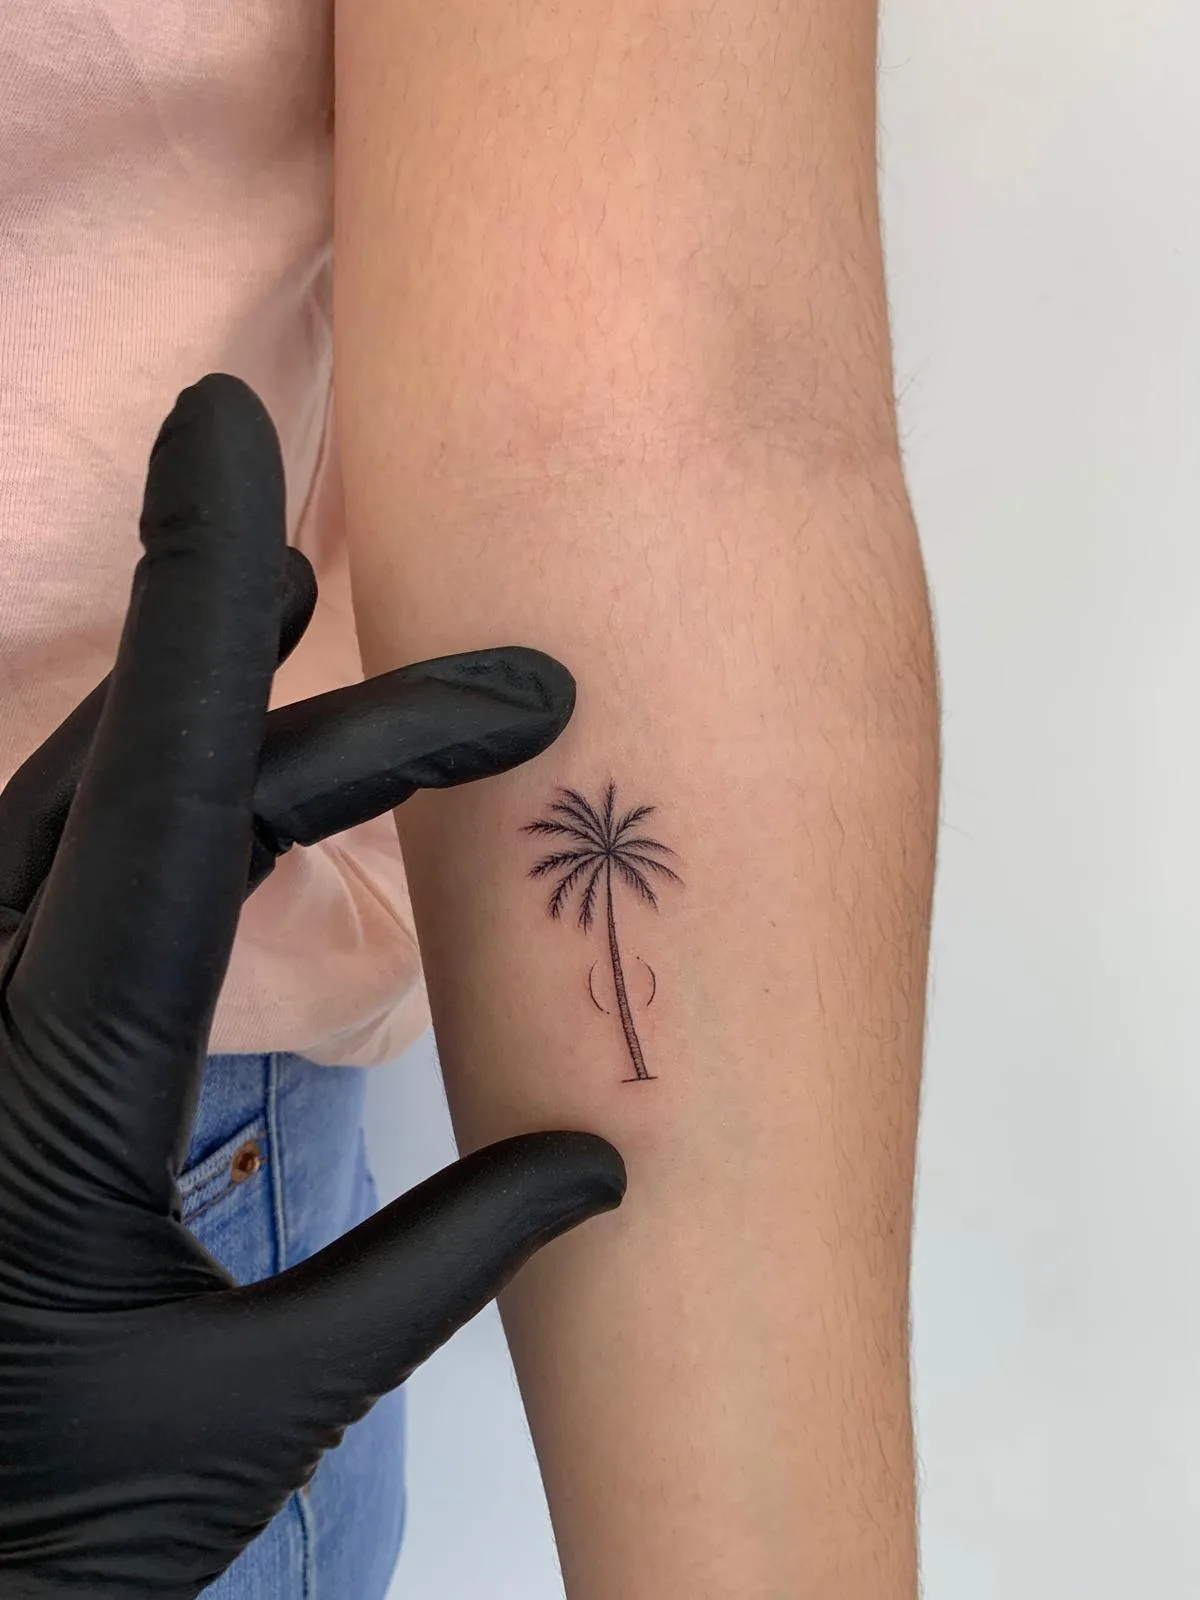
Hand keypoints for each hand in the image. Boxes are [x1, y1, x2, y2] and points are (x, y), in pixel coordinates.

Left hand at [0, 374, 624, 1598]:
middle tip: (524, 697)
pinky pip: (69, 865)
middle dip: (355, 723)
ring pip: (94, 804)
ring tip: (360, 652)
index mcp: (61, 1095)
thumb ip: (435, 1268)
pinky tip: (251, 785)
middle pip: (165, 790)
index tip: (228, 431)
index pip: (166, 807)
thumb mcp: (267, 1407)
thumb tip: (601, 1169)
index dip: (204, 608)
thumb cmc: (67, 1526)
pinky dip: (171, 794)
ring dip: (234, 720)